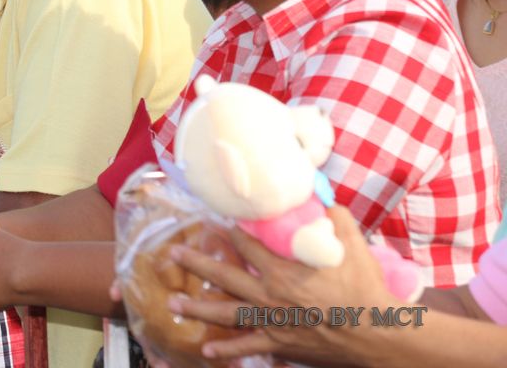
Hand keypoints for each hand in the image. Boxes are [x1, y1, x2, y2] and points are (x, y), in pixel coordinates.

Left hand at [167, 206, 395, 362]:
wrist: (378, 334)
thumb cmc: (367, 289)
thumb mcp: (354, 245)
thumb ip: (335, 218)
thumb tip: (323, 198)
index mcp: (282, 270)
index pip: (246, 245)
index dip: (230, 233)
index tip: (216, 223)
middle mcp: (270, 295)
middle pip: (224, 276)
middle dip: (196, 263)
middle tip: (171, 254)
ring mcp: (272, 322)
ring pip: (226, 314)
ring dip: (197, 308)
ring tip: (173, 302)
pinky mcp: (280, 344)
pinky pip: (248, 347)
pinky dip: (226, 351)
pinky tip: (207, 352)